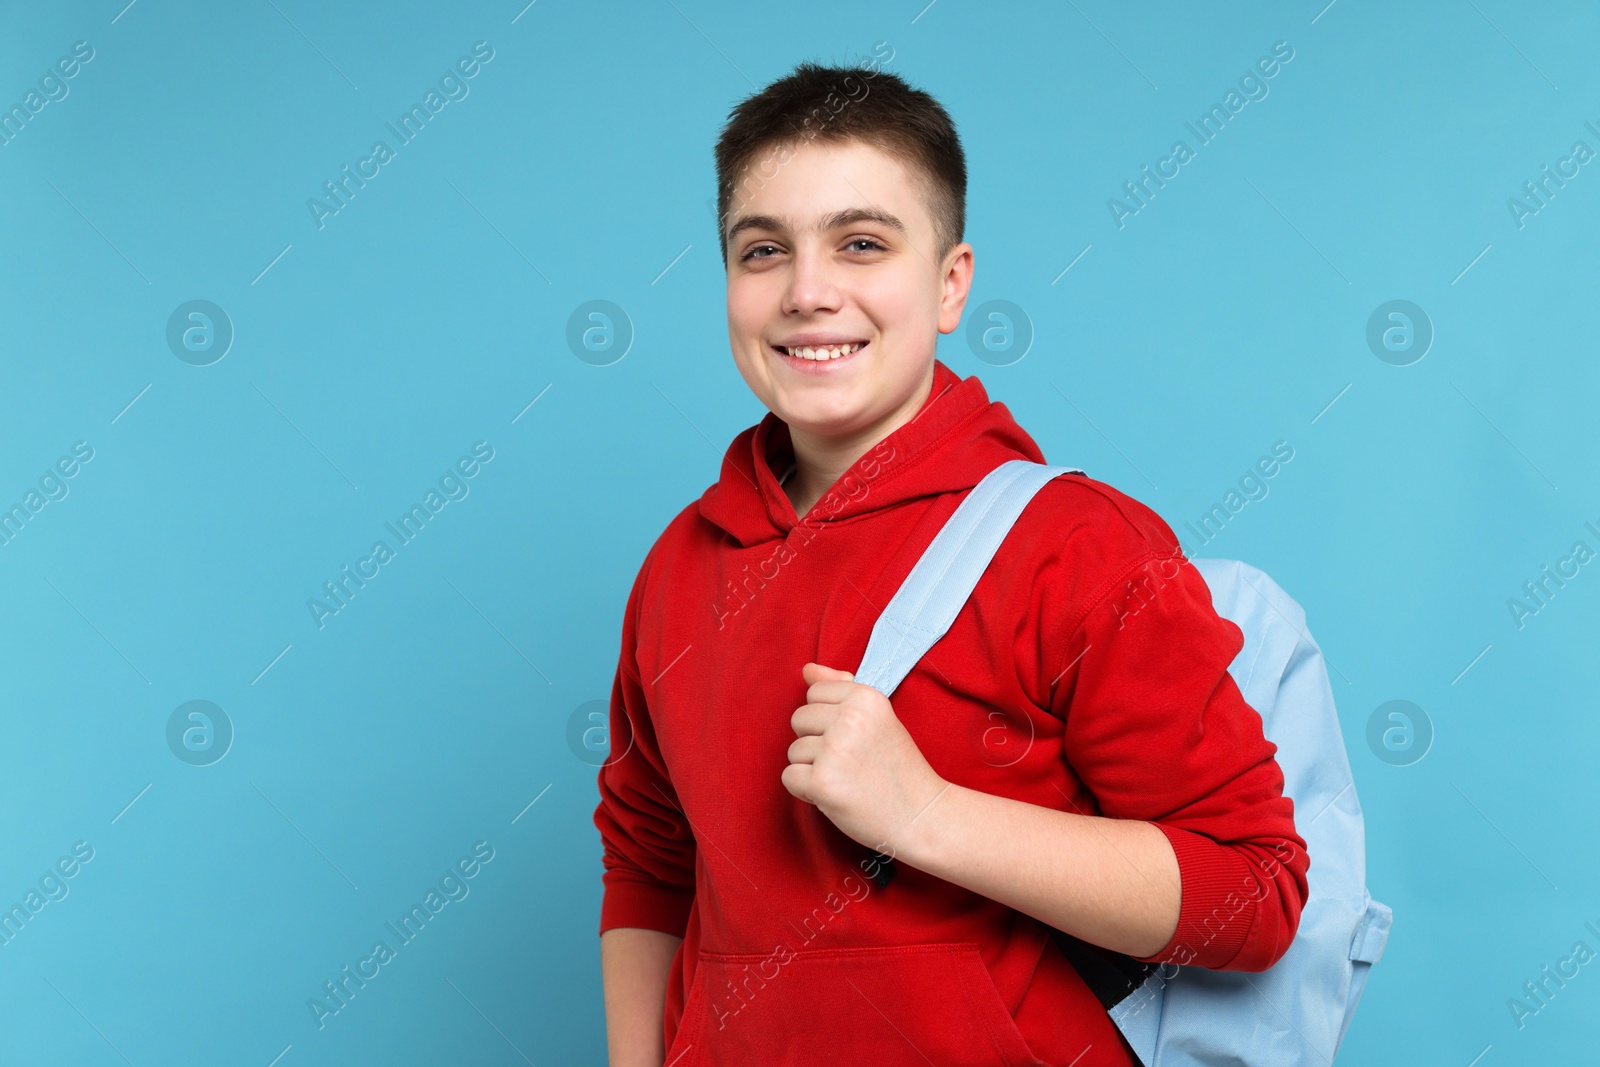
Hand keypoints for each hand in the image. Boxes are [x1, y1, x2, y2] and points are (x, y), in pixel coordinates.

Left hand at [781, 662, 949, 854]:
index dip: (828, 720)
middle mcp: (849, 719)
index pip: (815, 693)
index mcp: (865, 697)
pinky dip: (806, 791)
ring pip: (794, 751)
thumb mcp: (877, 718)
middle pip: (799, 719)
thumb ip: (841, 689)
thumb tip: (807, 669)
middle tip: (849, 761)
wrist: (921, 816)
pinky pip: (789, 778)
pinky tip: (835, 794)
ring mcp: (834, 750)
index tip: (853, 738)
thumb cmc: (897, 768)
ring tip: (846, 779)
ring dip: (812, 769)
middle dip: (816, 742)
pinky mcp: (822, 782)